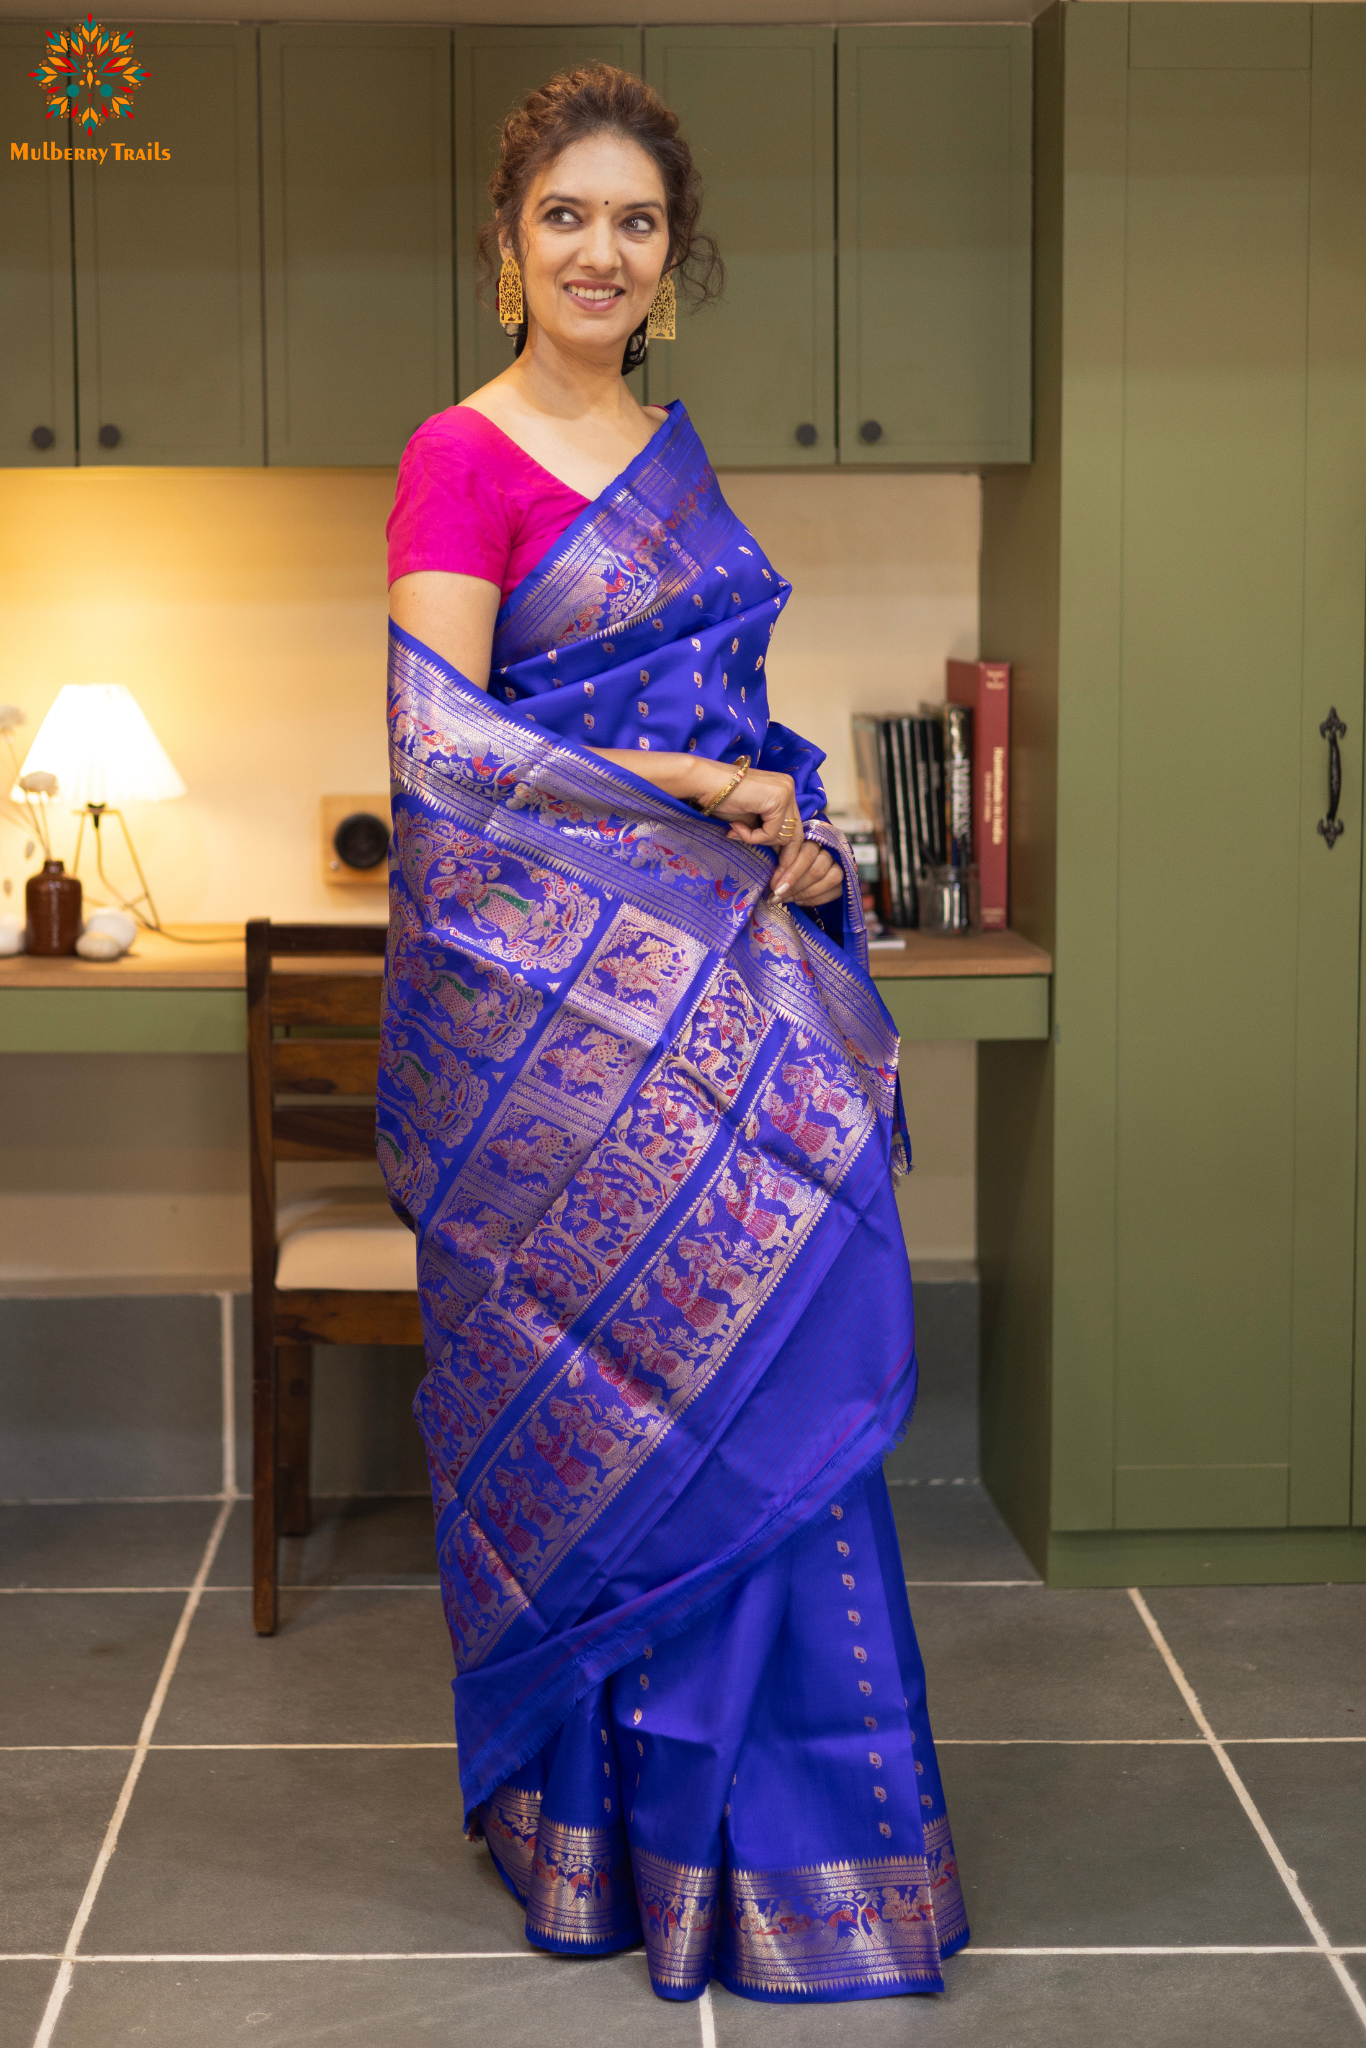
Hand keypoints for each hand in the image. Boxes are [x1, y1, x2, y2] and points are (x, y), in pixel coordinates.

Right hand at [705, 765, 811, 895]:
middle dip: (786, 863)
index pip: (793, 829)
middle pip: (796, 835)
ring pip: (785, 836)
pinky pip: (773, 832)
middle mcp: (789, 788)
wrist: (703, 784)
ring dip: (758, 841)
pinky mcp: (779, 797)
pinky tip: (736, 826)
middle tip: (777, 886)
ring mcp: (786, 791)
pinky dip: (753, 836)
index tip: (780, 881)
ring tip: (736, 832)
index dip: (787, 857)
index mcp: (783, 792)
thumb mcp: (750, 822)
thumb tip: (781, 859)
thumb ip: (767, 834)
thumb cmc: (720, 802)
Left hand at [777, 844, 843, 907]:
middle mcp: (830, 849)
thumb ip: (778, 857)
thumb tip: (772, 878)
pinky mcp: (845, 879)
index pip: (807, 854)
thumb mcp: (779, 850)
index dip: (791, 873)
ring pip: (829, 880)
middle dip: (795, 886)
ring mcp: (841, 864)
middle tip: (777, 896)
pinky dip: (815, 899)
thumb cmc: (786, 854)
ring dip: (804, 893)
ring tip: (786, 899)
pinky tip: (798, 901)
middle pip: (817, 870)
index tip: (775, 887)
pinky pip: (835, 892)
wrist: (802, 861)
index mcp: (814, 837)